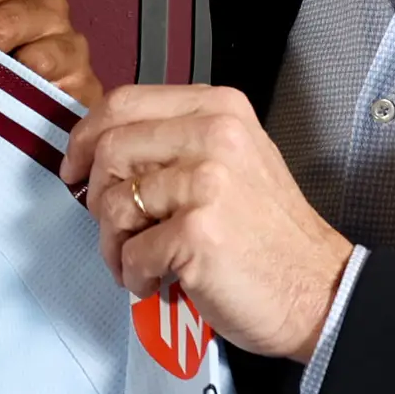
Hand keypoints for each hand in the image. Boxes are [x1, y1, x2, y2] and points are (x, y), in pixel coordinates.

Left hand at [64, 83, 353, 359]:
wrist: (320, 290)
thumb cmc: (270, 236)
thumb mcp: (232, 161)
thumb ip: (174, 144)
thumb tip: (99, 151)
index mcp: (219, 110)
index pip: (123, 103)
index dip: (85, 138)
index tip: (74, 167)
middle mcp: (215, 136)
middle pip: (109, 150)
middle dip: (97, 198)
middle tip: (116, 229)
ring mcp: (207, 182)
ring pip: (114, 204)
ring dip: (114, 245)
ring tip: (141, 263)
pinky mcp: (198, 232)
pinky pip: (131, 252)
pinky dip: (135, 275)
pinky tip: (159, 281)